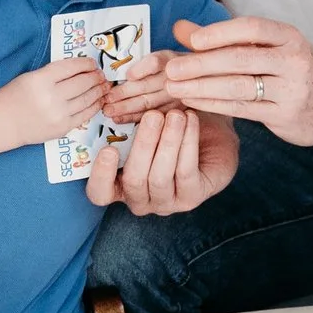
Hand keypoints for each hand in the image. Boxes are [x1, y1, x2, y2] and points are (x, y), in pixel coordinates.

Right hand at [0, 58, 104, 144]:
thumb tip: (82, 68)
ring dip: (99, 90)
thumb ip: (54, 72)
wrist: (2, 123)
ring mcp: (59, 114)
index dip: (86, 63)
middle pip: (83, 82)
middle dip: (96, 76)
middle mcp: (51, 97)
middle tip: (101, 74)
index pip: (71, 67)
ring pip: (88, 98)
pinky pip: (85, 115)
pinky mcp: (63, 128)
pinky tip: (99, 100)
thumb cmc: (15, 96)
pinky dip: (95, 106)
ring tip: (104, 85)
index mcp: (41, 80)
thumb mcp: (31, 76)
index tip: (92, 63)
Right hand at [87, 108, 239, 215]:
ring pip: (160, 177)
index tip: (108, 149)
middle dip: (143, 145)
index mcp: (118, 186)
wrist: (212, 137)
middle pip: (133, 180)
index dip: (101, 174)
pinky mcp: (191, 198)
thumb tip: (115, 110)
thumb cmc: (169, 130)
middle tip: (153, 115)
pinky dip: (187, 143)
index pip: (100, 192)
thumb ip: (130, 124)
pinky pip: (186, 171)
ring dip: (168, 142)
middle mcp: (139, 200)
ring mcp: (166, 203)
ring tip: (176, 115)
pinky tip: (191, 120)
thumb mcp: (147, 125)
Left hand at [117, 17, 312, 147]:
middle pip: (241, 59)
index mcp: (289, 37)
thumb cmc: (294, 70)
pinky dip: (215, 105)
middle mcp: (293, 60)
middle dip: (201, 64)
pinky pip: (243, 109)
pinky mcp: (285, 115)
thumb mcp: (269, 48)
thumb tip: (180, 28)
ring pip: (239, 87)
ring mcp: (292, 90)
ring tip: (174, 88)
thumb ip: (224, 38)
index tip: (192, 40)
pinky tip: (194, 102)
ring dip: (202, 87)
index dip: (220, 32)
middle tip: (172, 69)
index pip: (252, 28)